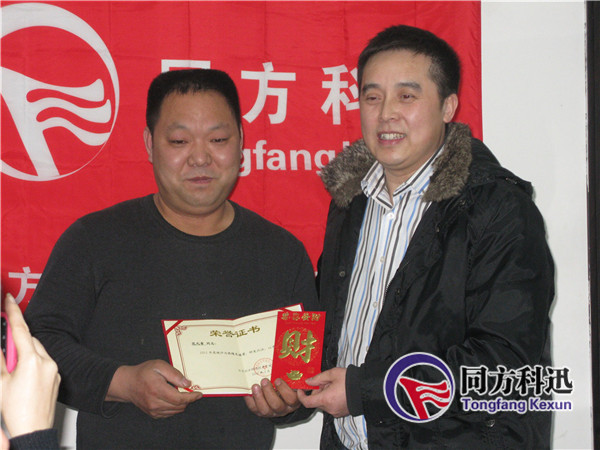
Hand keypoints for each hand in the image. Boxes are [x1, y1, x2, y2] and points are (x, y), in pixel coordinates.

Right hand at [1, 293, 60, 436]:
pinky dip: (32, 362)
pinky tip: (23, 377)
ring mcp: (53, 370)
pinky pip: (44, 362)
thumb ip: (0, 359)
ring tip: (13, 370)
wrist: (33, 431)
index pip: (20, 330)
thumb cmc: (15, 411)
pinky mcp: (56, 377)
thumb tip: (0, 346)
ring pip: (37, 351)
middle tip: (4, 350)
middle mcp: (46, 362)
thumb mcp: (0, 383)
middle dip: (16, 341)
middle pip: (29, 340)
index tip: (9, 300)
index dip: (14, 313)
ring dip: (25, 353)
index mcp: (30, 361)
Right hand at [106, 359, 201, 418]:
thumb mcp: (159, 365)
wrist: (127, 384)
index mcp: (157, 390)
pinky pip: (169, 413)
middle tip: (191, 391)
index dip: (192, 397)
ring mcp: (153, 410)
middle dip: (189, 400)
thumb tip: (187, 383)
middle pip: (179, 406)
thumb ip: (174, 374)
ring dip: (182, 404)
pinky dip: (175, 407)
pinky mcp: (152, 414)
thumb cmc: (143, 372)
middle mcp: (155, 403)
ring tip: (181, 393)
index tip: (199, 394)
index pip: (179, 399)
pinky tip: (173, 398)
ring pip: (175, 411)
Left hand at [244, 378, 300, 417]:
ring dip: (259, 397)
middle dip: (269, 392)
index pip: (291, 398)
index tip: (277, 380)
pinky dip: (250, 400)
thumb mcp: (290, 381)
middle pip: (277, 405)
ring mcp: (271, 412)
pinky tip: (248, 391)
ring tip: (255, 386)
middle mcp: (283, 408)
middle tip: (264, 380)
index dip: (284, 390)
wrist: (279, 396)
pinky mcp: (260, 412)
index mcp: (293, 400)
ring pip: (265, 410)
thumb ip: (289, 375)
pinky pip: (254, 408)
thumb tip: (282, 361)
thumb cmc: (286, 385)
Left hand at [297, 368, 348, 417]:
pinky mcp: (341, 413)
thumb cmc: (351, 381)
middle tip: (325, 381)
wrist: (366, 388)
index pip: (307, 402)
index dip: (301, 396)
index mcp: (326, 399)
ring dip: (324, 395)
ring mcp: (336, 412)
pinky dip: (331, 399)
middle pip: (316, 401)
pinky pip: (331, 406)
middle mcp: (330, 408)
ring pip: (324, 403)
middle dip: (317, 391)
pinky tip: (338, 391)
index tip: (301, 389)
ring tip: (334, 385)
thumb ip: (318, 378)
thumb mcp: (332, 374)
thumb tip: (308, 382)